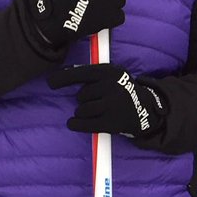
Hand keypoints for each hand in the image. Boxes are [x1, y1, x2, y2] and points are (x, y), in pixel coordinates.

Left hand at [48, 63, 166, 136]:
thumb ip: (91, 74)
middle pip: (81, 95)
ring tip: (94, 112)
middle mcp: (112, 86)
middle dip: (84, 100)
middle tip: (98, 101)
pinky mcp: (112, 122)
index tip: (51, 83)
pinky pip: (84, 124)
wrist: (145, 109)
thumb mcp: (112, 75)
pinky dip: (76, 124)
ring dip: (82, 112)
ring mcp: (113, 105)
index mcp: (110, 71)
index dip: (63, 78)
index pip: (80, 74)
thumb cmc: (121, 90)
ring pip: (81, 110)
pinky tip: (73, 123)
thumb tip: (61, 75)